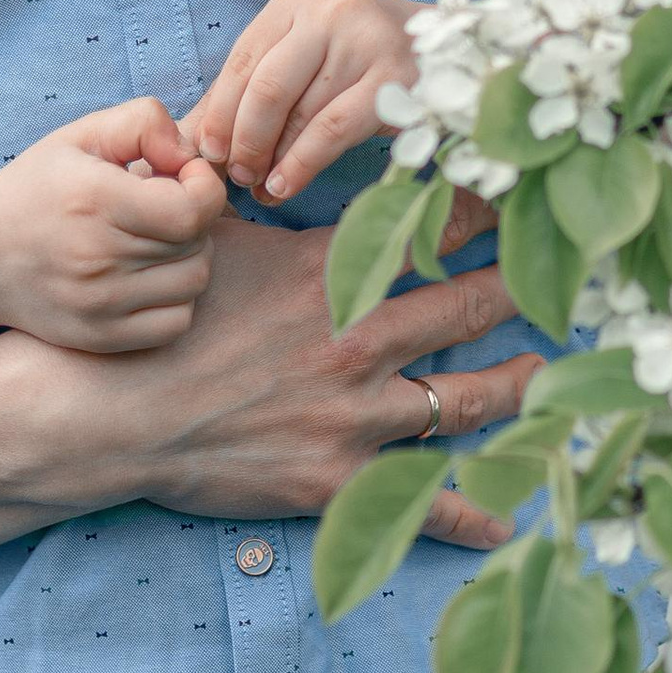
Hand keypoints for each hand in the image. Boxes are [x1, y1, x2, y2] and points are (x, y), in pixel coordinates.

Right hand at [0, 97, 227, 355]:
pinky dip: (176, 298)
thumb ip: (143, 123)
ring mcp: (99, 304)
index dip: (204, 188)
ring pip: (194, 283)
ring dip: (189, 256)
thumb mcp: (80, 135)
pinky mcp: (100, 337)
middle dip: (194, 217)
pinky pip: (176, 323)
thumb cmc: (36, 188)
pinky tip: (151, 275)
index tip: (184, 176)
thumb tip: (188, 155)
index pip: (192, 210)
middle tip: (164, 204)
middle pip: (198, 244)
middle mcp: (97, 257)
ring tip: (158, 238)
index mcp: (95, 200)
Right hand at [130, 213, 540, 548]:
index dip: (477, 214)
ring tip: (548, 375)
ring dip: (518, 386)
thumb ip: (251, 199)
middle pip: (467, 308)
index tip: (514, 200)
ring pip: (467, 398)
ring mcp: (356, 415)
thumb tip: (253, 151)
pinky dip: (471, 515)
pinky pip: (423, 502)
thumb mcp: (209, 242)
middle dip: (516, 290)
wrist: (112, 413)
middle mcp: (359, 340)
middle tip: (559, 277)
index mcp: (331, 274)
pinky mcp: (339, 479)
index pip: (427, 232)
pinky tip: (509, 521)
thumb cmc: (157, 322)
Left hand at [184, 0, 422, 201]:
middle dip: (243, 140)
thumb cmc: (359, 57)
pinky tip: (286, 186)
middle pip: (266, 87)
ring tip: (261, 188)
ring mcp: (367, 41)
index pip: (243, 58)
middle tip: (237, 176)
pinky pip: (331, 131)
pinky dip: (301, 165)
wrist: (447, 51)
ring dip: (272, 160)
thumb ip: (251, 88)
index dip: (219, 111)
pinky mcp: (395, 79)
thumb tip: (189, 138)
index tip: (209, 152)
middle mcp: (332, 10)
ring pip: (299, 113)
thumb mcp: (305, 54)